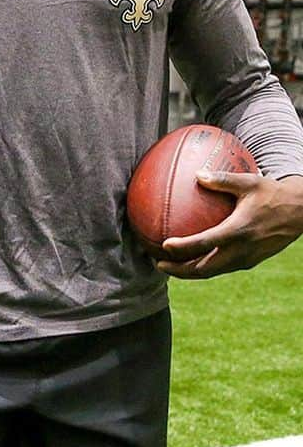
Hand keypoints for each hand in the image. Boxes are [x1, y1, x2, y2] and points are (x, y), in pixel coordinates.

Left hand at [156, 172, 302, 277]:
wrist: (301, 212)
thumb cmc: (272, 193)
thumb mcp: (249, 182)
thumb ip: (222, 180)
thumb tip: (197, 174)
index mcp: (239, 230)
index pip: (205, 243)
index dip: (183, 248)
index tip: (164, 246)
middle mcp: (242, 249)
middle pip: (204, 269)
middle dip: (179, 270)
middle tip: (158, 264)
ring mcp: (247, 259)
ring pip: (212, 272)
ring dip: (189, 272)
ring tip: (170, 266)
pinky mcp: (250, 262)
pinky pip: (222, 268)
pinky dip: (203, 267)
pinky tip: (192, 259)